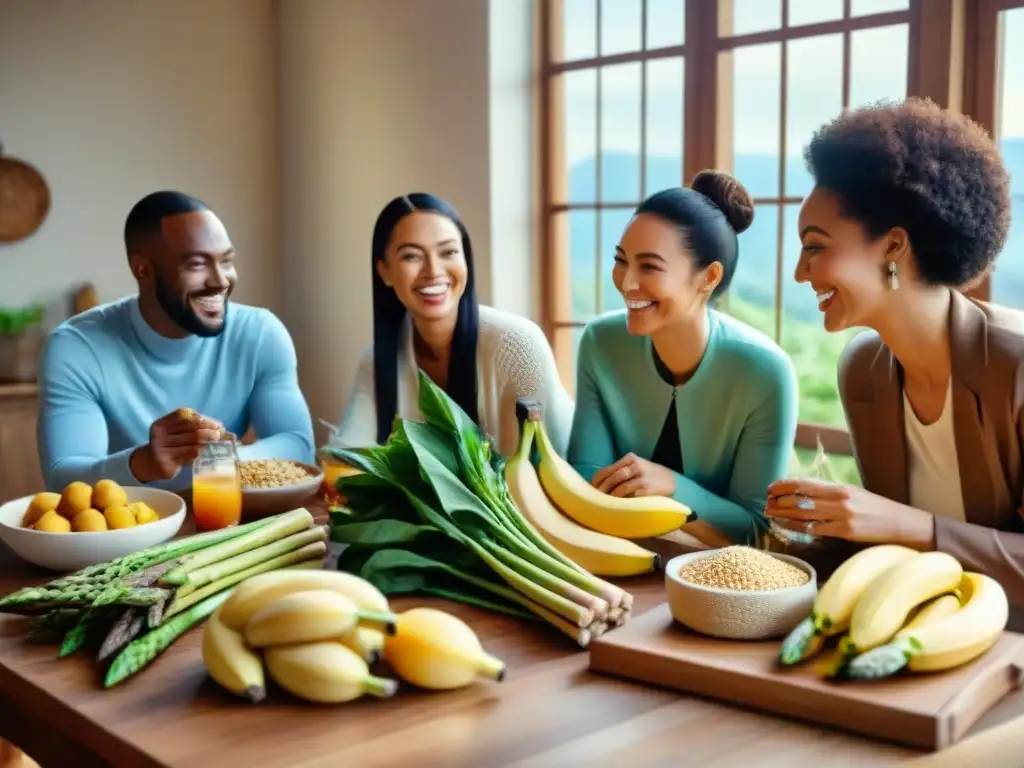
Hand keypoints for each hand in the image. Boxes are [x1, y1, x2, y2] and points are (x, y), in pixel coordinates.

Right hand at [130, 408, 224, 482]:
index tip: (216, 424)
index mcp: (161, 424)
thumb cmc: (168, 444)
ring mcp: (162, 451)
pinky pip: (191, 457)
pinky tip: (207, 452)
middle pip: (191, 429)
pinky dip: (202, 453)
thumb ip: (191, 426)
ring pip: (193, 444)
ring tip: (216, 443)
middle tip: (220, 434)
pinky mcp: (167, 464)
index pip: (184, 415)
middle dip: (209, 431)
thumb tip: (221, 428)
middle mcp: (159, 436)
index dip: (202, 418)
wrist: (149, 464)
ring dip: (208, 443)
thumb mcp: (173, 431)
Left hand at [591, 453, 675, 497]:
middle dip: (602, 489)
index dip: (596, 481)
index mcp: (630, 459)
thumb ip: (620, 472)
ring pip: (620, 487)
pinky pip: (631, 496)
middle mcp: (636, 466)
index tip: (590, 490)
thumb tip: (598, 485)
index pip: (607, 469)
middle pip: (613, 477)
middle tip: (594, 499)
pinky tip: (617, 507)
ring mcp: (643, 478)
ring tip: (603, 504)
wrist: (673, 482)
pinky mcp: (648, 490)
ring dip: (610, 497)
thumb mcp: (636, 468)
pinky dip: (622, 502)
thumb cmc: (649, 476)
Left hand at [765, 477, 934, 548]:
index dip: (785, 484)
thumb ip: (832, 496)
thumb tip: (806, 495)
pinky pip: (814, 530)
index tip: (771, 487)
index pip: (806, 482)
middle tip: (765, 501)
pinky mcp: (846, 532)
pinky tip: (784, 526)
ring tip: (769, 512)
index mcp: (842, 488)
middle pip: (801, 497)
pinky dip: (795, 527)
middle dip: (779, 499)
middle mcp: (840, 499)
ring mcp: (843, 516)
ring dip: (782, 513)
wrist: (906, 526)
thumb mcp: (855, 496)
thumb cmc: (879, 512)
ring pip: (804, 513)